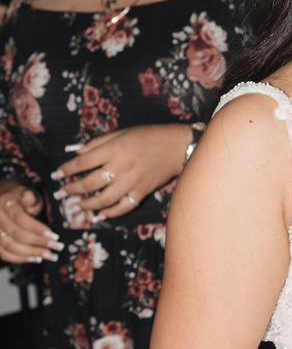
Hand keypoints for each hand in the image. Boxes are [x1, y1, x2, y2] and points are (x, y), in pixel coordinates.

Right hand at [0, 179, 61, 262]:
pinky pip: (5, 254)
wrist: (3, 202)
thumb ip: (30, 198)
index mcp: (5, 204)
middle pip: (17, 234)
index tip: (54, 235)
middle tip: (57, 246)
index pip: (20, 218)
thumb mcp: (27, 192)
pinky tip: (36, 258)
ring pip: (11, 247)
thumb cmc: (19, 198)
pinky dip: (21, 259)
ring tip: (50, 255)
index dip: (37, 228)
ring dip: (32, 253)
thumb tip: (29, 197)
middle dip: (39, 242)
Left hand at [51, 125, 191, 221]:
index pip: (83, 162)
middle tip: (59, 193)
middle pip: (89, 183)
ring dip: (86, 204)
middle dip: (71, 189)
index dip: (66, 169)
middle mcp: (121, 166)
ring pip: (104, 199)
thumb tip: (75, 151)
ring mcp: (132, 182)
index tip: (56, 174)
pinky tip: (99, 215)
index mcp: (114, 149)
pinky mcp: (142, 192)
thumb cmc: (149, 136)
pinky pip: (123, 207)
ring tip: (76, 206)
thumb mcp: (122, 133)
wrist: (178, 146)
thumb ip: (98, 142)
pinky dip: (110, 213)